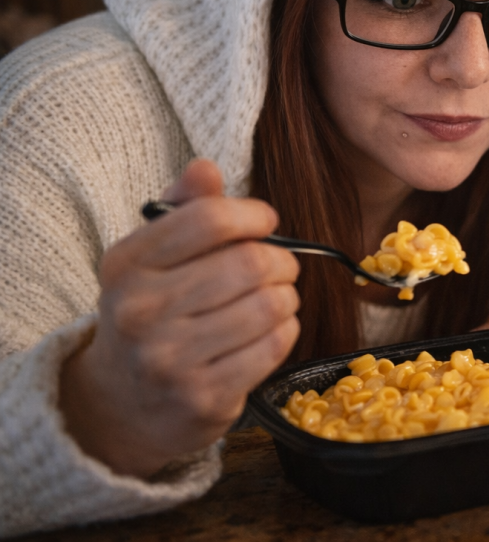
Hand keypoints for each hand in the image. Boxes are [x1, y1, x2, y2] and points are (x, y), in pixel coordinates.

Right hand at [58, 159, 300, 478]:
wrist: (120, 403)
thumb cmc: (152, 311)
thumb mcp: (152, 257)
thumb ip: (184, 208)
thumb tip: (206, 167)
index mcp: (127, 264)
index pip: (209, 219)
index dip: (253, 214)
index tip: (264, 222)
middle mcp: (140, 311)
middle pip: (250, 263)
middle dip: (282, 260)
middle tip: (280, 267)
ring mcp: (170, 359)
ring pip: (269, 305)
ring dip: (287, 296)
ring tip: (275, 298)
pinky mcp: (203, 397)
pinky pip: (275, 346)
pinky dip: (286, 330)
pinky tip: (270, 330)